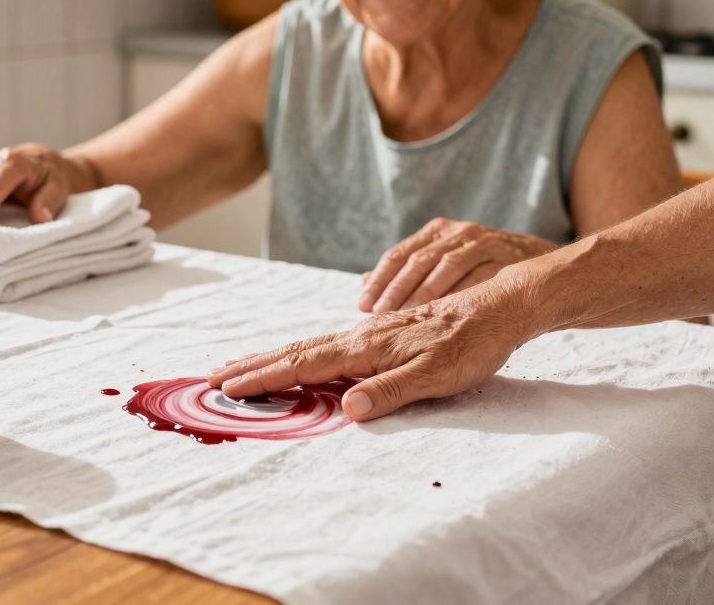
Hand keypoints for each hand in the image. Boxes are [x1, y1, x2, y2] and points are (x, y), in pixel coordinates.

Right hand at [207, 283, 530, 420]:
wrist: (499, 307)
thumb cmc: (472, 346)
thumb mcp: (437, 377)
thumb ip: (391, 391)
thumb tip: (348, 407)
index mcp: (368, 348)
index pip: (305, 365)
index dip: (265, 377)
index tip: (229, 387)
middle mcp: (362, 336)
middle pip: (297, 350)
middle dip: (254, 365)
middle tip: (214, 375)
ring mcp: (371, 332)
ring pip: (310, 345)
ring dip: (272, 357)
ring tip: (243, 366)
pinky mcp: (382, 332)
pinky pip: (329, 344)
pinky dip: (301, 352)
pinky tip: (301, 356)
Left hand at [358, 218, 555, 312]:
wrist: (543, 272)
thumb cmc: (485, 273)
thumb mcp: (447, 265)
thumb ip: (409, 273)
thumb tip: (363, 282)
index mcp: (438, 232)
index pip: (400, 253)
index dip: (380, 278)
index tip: (363, 303)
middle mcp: (458, 232)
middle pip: (419, 259)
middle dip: (396, 287)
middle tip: (379, 313)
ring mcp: (484, 242)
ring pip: (446, 266)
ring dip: (424, 292)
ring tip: (405, 317)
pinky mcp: (507, 256)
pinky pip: (478, 276)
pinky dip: (459, 295)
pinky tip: (445, 315)